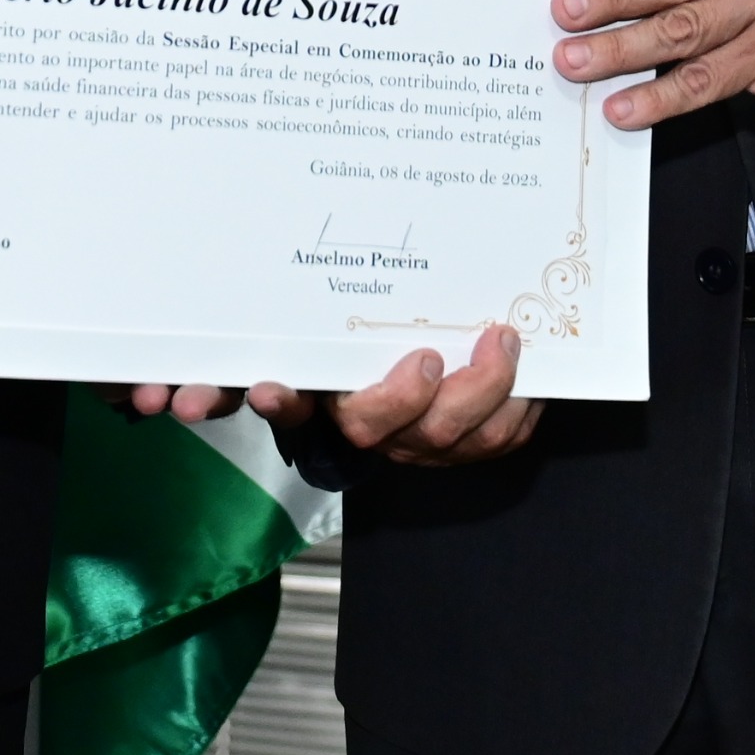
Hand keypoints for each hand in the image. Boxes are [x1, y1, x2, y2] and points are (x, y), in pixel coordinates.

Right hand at [134, 326, 542, 468]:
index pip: (284, 400)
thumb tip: (225, 339)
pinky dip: (517, 408)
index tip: (269, 385)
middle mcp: (365, 421)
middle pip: (374, 428)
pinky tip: (529, 375)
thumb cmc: (373, 338)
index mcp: (321, 389)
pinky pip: (495, 441)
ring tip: (499, 341)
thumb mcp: (333, 316)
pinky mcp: (465, 445)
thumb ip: (293, 309)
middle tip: (429, 357)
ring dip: (480, 393)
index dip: (278, 401)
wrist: (422, 371)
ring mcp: (417, 439)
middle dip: (405, 398)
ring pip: (445, 438)